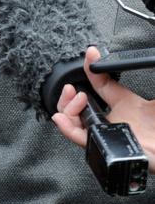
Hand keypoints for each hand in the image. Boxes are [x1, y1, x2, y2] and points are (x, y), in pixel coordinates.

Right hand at [53, 45, 154, 169]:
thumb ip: (128, 78)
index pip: (98, 86)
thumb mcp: (142, 98)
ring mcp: (106, 135)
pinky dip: (68, 129)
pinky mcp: (105, 148)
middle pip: (77, 109)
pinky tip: (61, 118)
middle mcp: (111, 121)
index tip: (90, 55)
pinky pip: (81, 140)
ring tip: (76, 100)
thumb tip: (114, 55)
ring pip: (74, 124)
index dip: (90, 71)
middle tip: (72, 89)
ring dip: (67, 109)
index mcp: (123, 106)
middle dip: (67, 97)